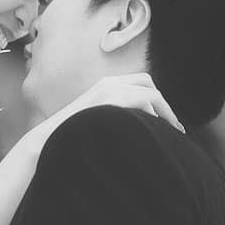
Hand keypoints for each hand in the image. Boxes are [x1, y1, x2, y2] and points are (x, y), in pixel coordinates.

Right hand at [50, 73, 184, 133]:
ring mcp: (109, 88)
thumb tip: (137, 127)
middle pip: (148, 83)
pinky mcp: (110, 98)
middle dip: (164, 104)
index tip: (166, 121)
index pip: (140, 82)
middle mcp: (108, 82)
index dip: (156, 100)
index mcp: (104, 85)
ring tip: (174, 131)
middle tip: (175, 126)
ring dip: (165, 112)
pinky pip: (143, 102)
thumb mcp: (97, 122)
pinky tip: (157, 131)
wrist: (49, 142)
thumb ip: (115, 117)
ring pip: (150, 93)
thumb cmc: (71, 138)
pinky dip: (155, 116)